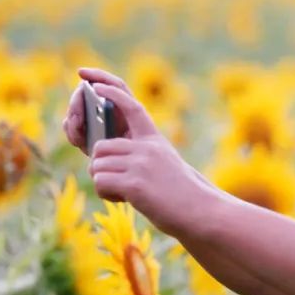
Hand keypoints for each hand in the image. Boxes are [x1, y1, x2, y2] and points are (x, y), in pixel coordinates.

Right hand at [61, 68, 139, 154]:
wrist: (136, 172)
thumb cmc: (142, 151)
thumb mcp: (138, 131)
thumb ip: (124, 108)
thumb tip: (100, 93)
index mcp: (126, 106)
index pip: (113, 84)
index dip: (97, 74)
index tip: (81, 72)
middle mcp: (108, 111)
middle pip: (88, 95)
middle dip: (78, 102)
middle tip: (77, 116)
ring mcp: (95, 122)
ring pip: (77, 111)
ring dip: (74, 118)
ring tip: (78, 130)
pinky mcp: (86, 136)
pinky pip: (73, 127)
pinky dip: (72, 131)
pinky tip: (78, 140)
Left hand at [87, 83, 215, 237]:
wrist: (199, 212)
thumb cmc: (181, 194)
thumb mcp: (164, 164)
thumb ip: (140, 155)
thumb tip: (103, 157)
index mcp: (154, 140)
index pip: (131, 106)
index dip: (111, 91)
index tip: (94, 83)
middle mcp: (147, 147)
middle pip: (100, 147)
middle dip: (100, 166)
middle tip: (116, 182)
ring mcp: (141, 164)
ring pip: (97, 166)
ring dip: (104, 182)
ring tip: (124, 193)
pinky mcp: (135, 183)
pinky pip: (100, 183)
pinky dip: (106, 194)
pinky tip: (125, 199)